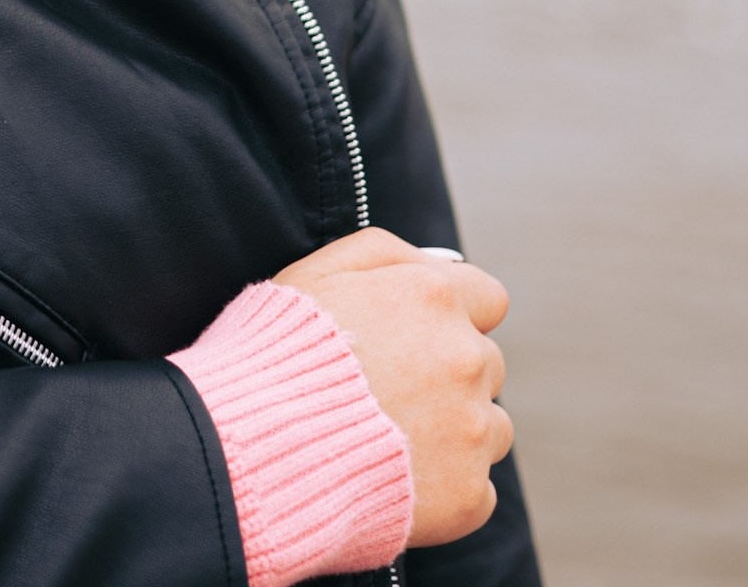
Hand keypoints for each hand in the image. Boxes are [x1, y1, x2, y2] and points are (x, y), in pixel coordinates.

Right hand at [273, 227, 513, 545]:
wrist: (257, 447)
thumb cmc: (278, 354)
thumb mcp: (319, 270)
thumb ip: (386, 254)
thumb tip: (435, 265)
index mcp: (436, 297)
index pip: (488, 300)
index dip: (454, 318)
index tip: (421, 339)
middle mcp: (466, 357)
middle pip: (486, 364)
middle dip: (450, 375)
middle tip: (392, 394)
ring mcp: (471, 429)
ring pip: (491, 427)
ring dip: (456, 432)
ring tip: (391, 441)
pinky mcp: (467, 493)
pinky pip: (477, 489)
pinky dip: (445, 490)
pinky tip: (395, 480)